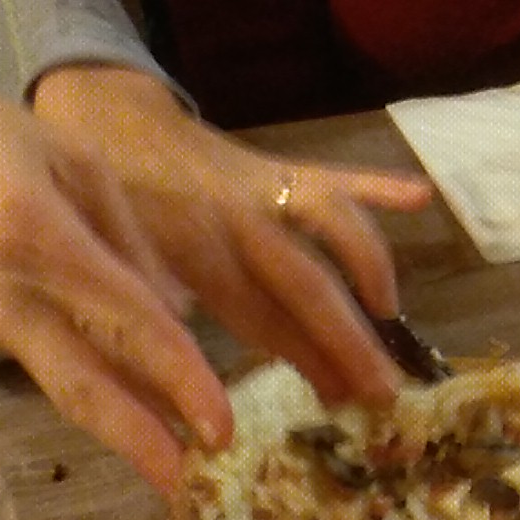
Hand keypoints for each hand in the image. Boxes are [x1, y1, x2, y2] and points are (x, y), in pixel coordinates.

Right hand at [0, 72, 227, 495]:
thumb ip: (128, 235)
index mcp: (35, 234)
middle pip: (83, 387)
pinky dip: (87, 392)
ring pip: (63, 387)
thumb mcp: (67, 154)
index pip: (129, 322)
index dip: (182, 378)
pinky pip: (38, 370)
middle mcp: (1, 293)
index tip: (222, 428)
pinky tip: (130, 414)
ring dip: (122, 429)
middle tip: (193, 492)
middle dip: (142, 446)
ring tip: (177, 468)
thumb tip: (177, 312)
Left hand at [28, 64, 433, 404]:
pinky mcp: (274, 164)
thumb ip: (149, 325)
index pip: (262, 321)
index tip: (342, 405)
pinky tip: (422, 196)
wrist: (96, 114)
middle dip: (350, 340)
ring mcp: (258, 188)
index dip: (305, 364)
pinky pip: (330, 175)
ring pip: (329, 225)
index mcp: (190, 256)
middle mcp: (233, 222)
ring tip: (392, 316)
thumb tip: (183, 394)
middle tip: (387, 391)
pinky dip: (377, 184)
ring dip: (369, 269)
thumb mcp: (108, 273)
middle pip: (306, 284)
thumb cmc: (98, 212)